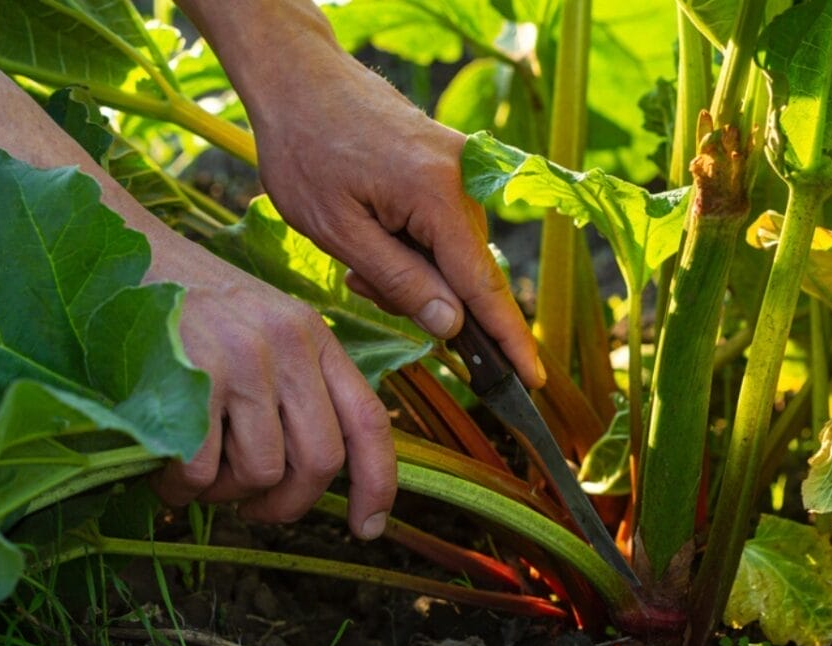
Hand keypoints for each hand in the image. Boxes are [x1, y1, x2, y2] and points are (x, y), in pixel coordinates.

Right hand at [147, 258, 395, 539]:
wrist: (117, 257)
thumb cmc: (186, 306)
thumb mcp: (259, 326)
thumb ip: (294, 382)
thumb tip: (311, 472)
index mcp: (312, 335)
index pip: (367, 419)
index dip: (377, 482)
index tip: (368, 527)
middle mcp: (287, 344)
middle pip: (319, 461)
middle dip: (286, 504)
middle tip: (251, 507)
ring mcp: (243, 359)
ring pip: (260, 473)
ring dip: (223, 492)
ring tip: (194, 467)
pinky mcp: (194, 377)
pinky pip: (203, 472)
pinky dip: (180, 487)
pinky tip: (163, 465)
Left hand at [249, 53, 544, 387]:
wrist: (299, 78)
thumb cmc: (305, 149)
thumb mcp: (338, 230)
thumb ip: (398, 281)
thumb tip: (453, 326)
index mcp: (438, 196)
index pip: (483, 287)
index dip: (507, 339)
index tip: (532, 382)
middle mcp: (465, 178)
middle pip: (465, 272)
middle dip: (423, 296)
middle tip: (360, 281)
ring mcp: (462, 166)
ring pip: (452, 252)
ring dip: (411, 268)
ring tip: (357, 247)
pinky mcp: (451, 161)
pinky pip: (444, 224)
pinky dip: (413, 242)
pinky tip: (373, 230)